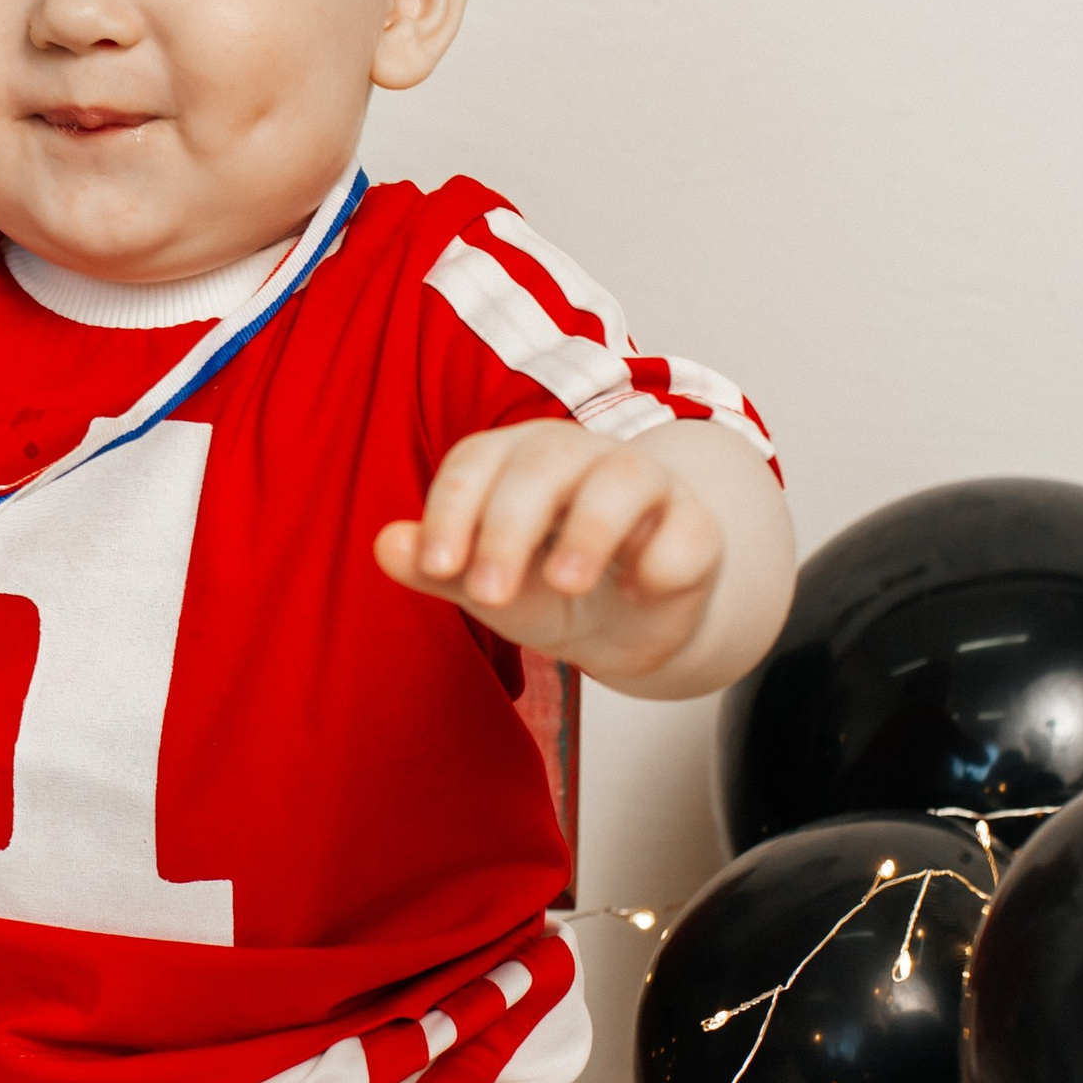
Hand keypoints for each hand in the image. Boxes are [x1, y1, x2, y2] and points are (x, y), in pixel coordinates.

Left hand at [375, 420, 726, 680]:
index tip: (437, 567)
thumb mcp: (484, 583)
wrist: (631, 625)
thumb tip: (385, 545)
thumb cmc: (547, 589)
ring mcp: (644, 484)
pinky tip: (640, 592)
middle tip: (489, 593)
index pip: (477, 461)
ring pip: (622, 478)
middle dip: (509, 527)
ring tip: (564, 585)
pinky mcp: (697, 527)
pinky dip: (663, 560)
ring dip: (590, 531)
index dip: (453, 508)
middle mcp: (579, 457)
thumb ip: (434, 566)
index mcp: (514, 460)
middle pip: (543, 464)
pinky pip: (687, 529)